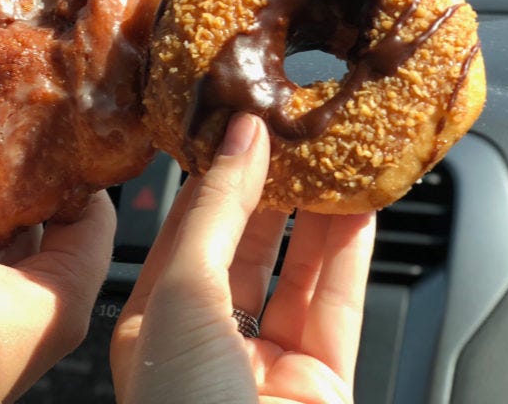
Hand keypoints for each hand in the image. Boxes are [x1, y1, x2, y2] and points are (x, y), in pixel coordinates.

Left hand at [110, 113, 375, 403]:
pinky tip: (357, 212)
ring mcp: (264, 367)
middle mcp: (204, 345)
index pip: (181, 235)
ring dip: (313, 218)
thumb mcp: (181, 294)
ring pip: (293, 275)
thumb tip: (240, 138)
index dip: (209, 181)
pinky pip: (336, 307)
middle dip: (265, 194)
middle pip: (240, 250)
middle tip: (285, 137)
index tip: (233, 129)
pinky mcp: (320, 384)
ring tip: (325, 160)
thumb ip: (214, 213)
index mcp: (150, 326)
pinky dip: (348, 258)